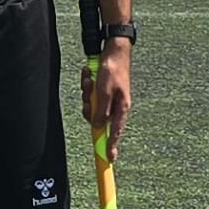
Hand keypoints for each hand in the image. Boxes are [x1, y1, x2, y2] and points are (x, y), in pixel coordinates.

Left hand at [79, 44, 131, 161]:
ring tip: (91, 79)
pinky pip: (89, 94)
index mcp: (122, 108)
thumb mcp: (105, 92)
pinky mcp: (101, 91)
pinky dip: (87, 85)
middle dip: (89, 106)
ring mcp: (108, 98)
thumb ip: (101, 110)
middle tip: (90, 93)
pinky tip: (89, 74)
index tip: (110, 158)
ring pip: (90, 105)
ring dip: (87, 93)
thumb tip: (98, 126)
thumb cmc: (113, 69)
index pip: (116, 132)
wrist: (114, 50)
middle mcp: (115, 106)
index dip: (112, 145)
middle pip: (96, 118)